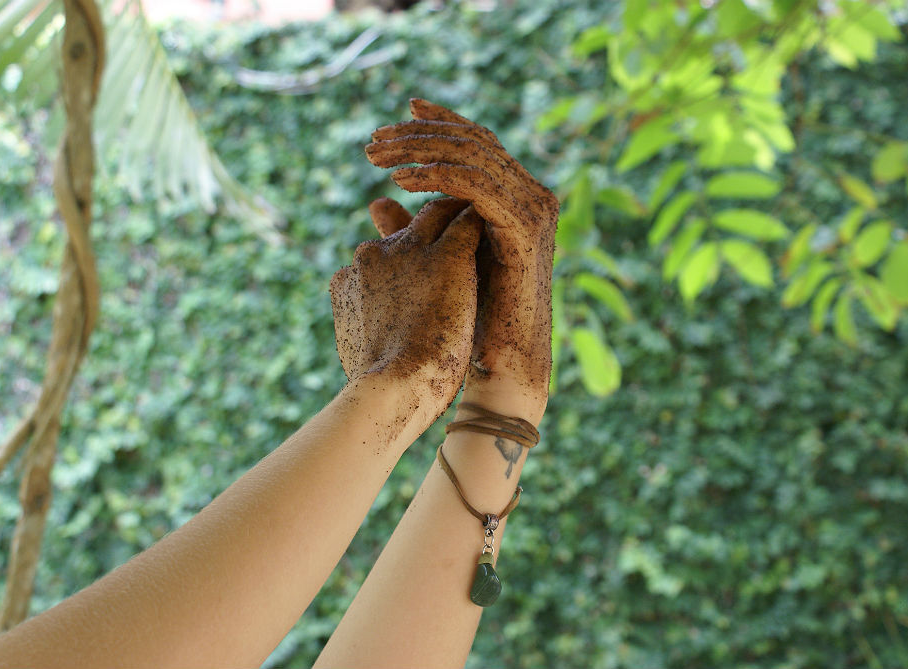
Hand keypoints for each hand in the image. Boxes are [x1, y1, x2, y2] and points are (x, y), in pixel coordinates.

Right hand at [330, 197, 482, 407]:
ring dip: (458, 217)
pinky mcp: (446, 256)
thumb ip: (364, 327)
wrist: (393, 390)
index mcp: (349, 279)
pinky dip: (482, 222)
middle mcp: (372, 255)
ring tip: (484, 224)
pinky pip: (469, 223)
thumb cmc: (381, 388)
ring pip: (438, 216)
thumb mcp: (362, 351)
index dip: (404, 260)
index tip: (425, 271)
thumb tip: (370, 334)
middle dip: (430, 232)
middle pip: (407, 230)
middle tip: (461, 233)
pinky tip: (501, 228)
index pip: (380, 256)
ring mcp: (408, 251)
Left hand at [365, 99, 559, 411]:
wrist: (500, 364)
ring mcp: (532, 211)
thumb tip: (376, 201)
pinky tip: (403, 181)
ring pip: (474, 157)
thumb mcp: (433, 262)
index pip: (479, 142)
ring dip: (421, 151)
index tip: (402, 111)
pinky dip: (439, 177)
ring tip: (379, 156)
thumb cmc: (470, 321)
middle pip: (474, 142)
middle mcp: (531, 197)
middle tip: (375, 140)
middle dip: (421, 135)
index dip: (443, 122)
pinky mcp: (524, 229)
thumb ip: (410, 228)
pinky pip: (477, 186)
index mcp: (515, 199)